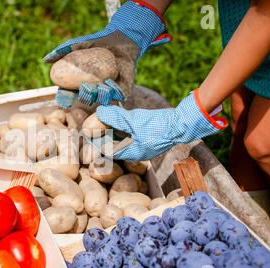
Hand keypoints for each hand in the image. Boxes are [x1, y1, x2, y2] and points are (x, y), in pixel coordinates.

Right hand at [43, 0, 171, 107]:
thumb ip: (61, 51)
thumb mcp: (78, 44)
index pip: (70, 95)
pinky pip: (119, 95)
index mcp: (80, 83)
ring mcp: (108, 91)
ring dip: (99, 95)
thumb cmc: (97, 42)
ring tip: (98, 86)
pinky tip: (110, 82)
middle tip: (84, 86)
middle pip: (86, 99)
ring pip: (102, 99)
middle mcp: (93, 90)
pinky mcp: (123, 89)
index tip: (64, 97)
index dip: (66, 98)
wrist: (120, 38)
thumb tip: (45, 60)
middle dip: (85, 96)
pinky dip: (114, 91)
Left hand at [94, 89, 227, 160]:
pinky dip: (123, 127)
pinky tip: (119, 117)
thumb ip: (115, 118)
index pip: (107, 150)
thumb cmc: (158, 126)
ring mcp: (143, 145)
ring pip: (122, 138)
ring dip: (113, 130)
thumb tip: (99, 112)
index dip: (96, 141)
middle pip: (114, 144)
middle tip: (93, 124)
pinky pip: (131, 133)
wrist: (182, 124)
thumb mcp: (133, 121)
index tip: (87, 132)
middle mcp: (136, 152)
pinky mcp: (148, 137)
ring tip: (103, 119)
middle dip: (103, 134)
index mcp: (131, 153)